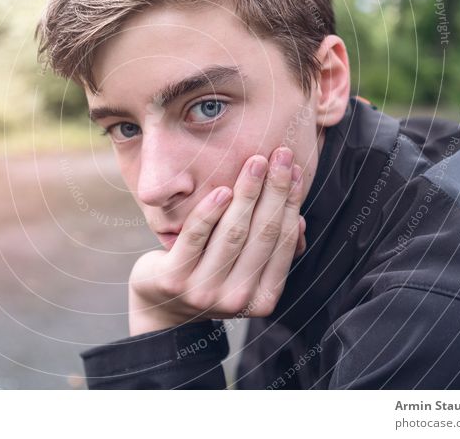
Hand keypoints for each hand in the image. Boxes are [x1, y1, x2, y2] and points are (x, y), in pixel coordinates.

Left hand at [128, 146, 306, 334]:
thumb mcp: (245, 272)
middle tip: (281, 155)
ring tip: (256, 162)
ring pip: (233, 233)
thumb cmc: (210, 277)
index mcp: (263, 299)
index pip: (283, 242)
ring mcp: (204, 290)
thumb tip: (298, 221)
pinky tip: (222, 190)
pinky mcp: (174, 278)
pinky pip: (196, 237)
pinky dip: (210, 211)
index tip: (296, 171)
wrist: (161, 304)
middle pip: (262, 234)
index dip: (291, 203)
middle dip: (275, 190)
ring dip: (248, 193)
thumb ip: (271, 253)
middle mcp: (237, 298)